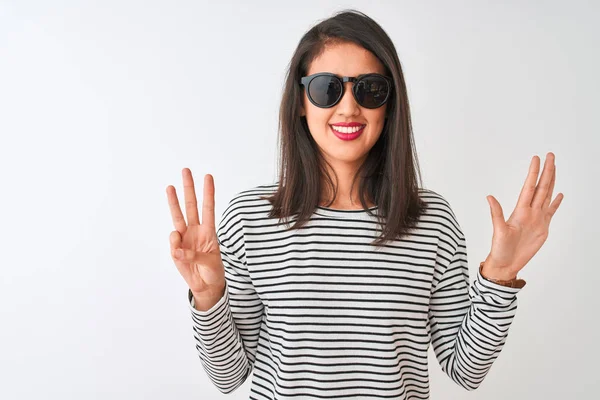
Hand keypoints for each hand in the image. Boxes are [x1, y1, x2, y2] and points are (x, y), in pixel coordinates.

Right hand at [166, 169, 224, 296]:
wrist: (205, 286)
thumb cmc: (213, 272)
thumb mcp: (210, 264)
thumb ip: (194, 255)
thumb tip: (177, 248)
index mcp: (209, 231)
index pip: (208, 208)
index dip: (208, 193)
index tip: (208, 176)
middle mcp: (196, 230)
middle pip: (191, 205)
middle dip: (189, 188)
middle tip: (186, 170)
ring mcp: (184, 238)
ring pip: (177, 216)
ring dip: (173, 201)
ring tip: (170, 186)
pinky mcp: (175, 248)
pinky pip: (173, 242)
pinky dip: (175, 247)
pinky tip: (180, 254)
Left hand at [483, 152, 563, 279]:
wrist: (506, 263)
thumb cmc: (500, 249)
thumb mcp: (498, 230)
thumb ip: (496, 213)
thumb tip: (489, 197)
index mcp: (520, 210)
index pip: (529, 186)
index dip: (534, 173)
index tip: (537, 158)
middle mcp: (530, 211)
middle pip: (541, 187)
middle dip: (547, 171)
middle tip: (550, 156)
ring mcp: (537, 219)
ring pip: (546, 195)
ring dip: (551, 182)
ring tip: (554, 168)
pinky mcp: (542, 228)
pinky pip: (551, 212)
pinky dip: (556, 202)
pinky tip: (559, 194)